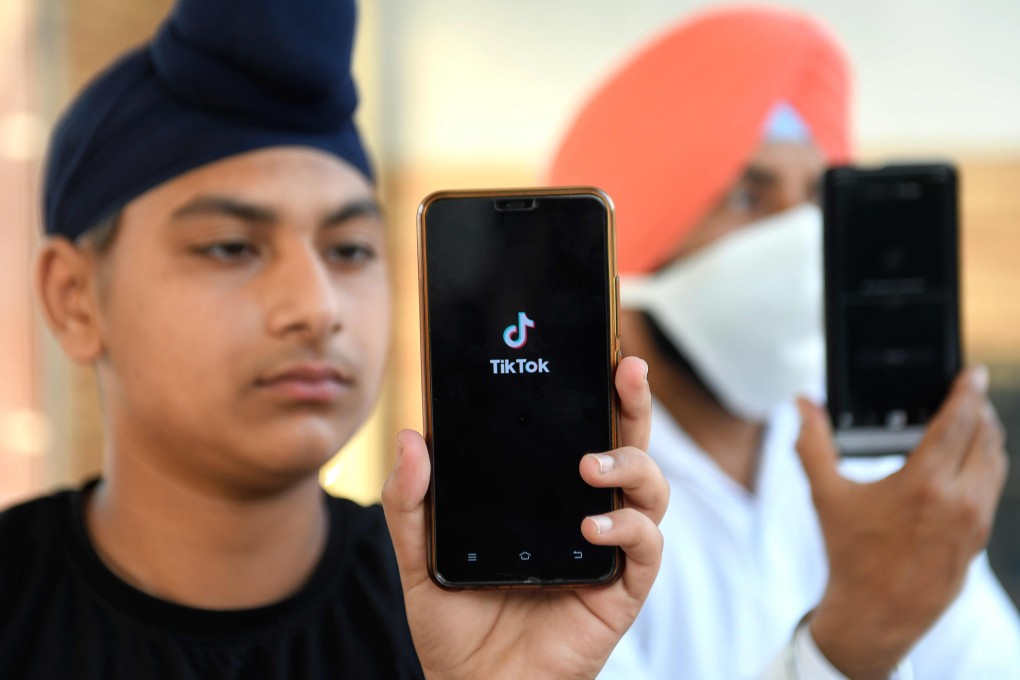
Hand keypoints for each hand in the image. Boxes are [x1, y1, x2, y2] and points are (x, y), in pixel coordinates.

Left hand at [382, 355, 667, 679]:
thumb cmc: (456, 622)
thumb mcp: (420, 555)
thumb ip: (410, 501)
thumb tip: (411, 439)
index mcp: (546, 496)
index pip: (577, 431)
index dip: (592, 392)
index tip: (593, 349)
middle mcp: (584, 512)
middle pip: (626, 446)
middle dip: (633, 403)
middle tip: (624, 371)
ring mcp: (607, 549)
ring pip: (649, 490)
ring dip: (630, 466)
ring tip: (590, 467)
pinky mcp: (620, 589)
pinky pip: (645, 548)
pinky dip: (628, 529)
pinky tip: (592, 527)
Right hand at [795, 366, 1007, 678]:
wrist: (877, 613)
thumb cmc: (850, 553)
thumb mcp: (826, 495)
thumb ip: (812, 443)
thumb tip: (800, 402)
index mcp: (924, 483)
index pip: (960, 422)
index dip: (968, 391)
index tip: (972, 373)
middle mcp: (959, 500)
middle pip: (987, 438)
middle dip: (980, 410)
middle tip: (969, 392)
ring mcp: (975, 521)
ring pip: (996, 463)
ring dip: (988, 437)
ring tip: (973, 422)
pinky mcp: (979, 539)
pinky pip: (992, 489)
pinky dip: (986, 465)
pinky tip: (968, 462)